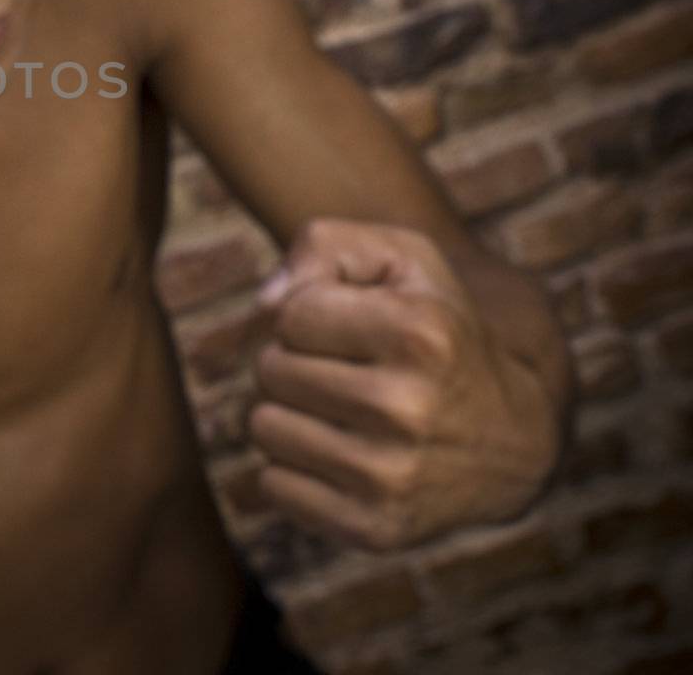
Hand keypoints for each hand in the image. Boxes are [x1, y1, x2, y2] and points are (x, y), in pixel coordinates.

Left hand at [249, 218, 559, 549]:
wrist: (512, 438)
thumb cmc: (438, 330)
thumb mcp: (403, 260)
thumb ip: (326, 245)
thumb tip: (266, 305)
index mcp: (419, 335)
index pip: (289, 315)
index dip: (308, 313)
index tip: (348, 324)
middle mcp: (407, 408)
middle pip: (270, 370)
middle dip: (293, 361)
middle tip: (342, 368)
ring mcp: (391, 477)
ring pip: (263, 427)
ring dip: (288, 413)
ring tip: (339, 409)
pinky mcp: (375, 528)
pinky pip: (273, 485)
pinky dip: (293, 466)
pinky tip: (339, 453)